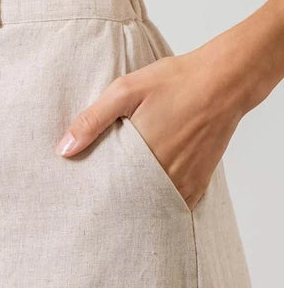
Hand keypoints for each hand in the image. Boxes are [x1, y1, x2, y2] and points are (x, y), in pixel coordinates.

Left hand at [55, 41, 245, 211]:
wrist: (225, 80)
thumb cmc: (175, 81)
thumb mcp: (125, 91)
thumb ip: (92, 120)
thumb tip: (63, 150)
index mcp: (141, 157)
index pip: (108, 190)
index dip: (94, 194)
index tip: (82, 196)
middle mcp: (164, 176)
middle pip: (129, 203)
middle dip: (113, 203)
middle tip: (95, 204)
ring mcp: (183, 183)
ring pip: (151, 207)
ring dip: (136, 205)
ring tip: (118, 203)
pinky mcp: (198, 183)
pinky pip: (174, 205)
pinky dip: (160, 204)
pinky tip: (146, 199)